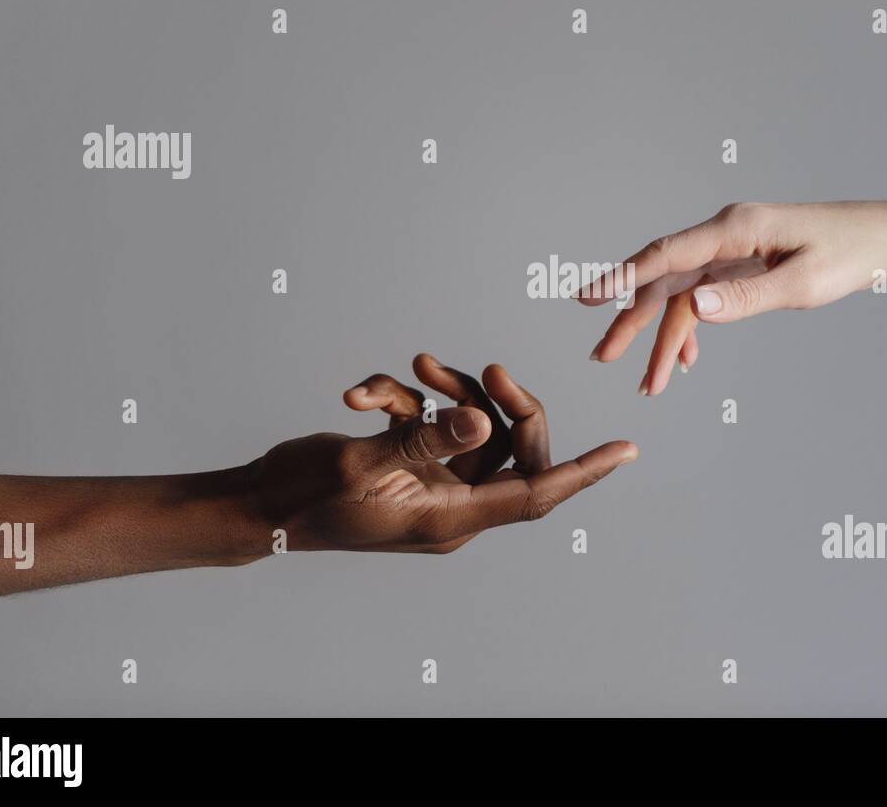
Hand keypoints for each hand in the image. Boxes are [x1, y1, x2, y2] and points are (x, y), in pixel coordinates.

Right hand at [243, 354, 636, 553]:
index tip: (627, 450)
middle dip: (501, 402)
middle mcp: (451, 503)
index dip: (584, 471)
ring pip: (472, 424)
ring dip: (449, 391)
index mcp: (451, 519)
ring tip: (416, 367)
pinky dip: (407, 399)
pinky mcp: (410, 461)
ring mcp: (431, 482)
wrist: (259, 502)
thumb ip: (426, 441)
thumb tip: (482, 421)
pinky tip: (366, 391)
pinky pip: (431, 421)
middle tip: (489, 370)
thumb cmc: (304, 495)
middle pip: (510, 446)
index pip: (536, 494)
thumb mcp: (364, 464)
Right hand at [577, 201, 886, 394]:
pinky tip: (688, 361)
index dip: (623, 278)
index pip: (667, 255)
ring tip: (648, 383)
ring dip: (663, 337)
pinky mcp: (742, 264)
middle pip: (664, 279)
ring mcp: (732, 249)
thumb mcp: (802, 284)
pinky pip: (704, 296)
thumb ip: (745, 297)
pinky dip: (692, 328)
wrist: (885, 239)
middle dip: (631, 320)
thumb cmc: (850, 254)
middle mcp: (726, 234)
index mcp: (735, 229)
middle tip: (603, 356)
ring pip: (681, 294)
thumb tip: (694, 306)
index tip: (588, 298)